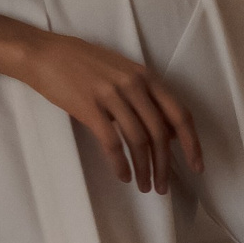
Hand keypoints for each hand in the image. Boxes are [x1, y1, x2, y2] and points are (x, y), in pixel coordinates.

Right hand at [23, 31, 203, 193]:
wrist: (46, 54)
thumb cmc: (85, 65)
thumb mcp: (123, 74)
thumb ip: (148, 99)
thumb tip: (170, 133)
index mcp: (146, 76)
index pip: (179, 114)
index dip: (192, 144)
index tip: (196, 167)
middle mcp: (133, 84)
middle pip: (159, 134)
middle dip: (164, 166)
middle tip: (162, 188)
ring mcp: (111, 95)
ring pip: (138, 141)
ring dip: (144, 169)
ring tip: (143, 186)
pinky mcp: (89, 108)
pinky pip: (112, 143)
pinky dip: (121, 164)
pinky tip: (123, 176)